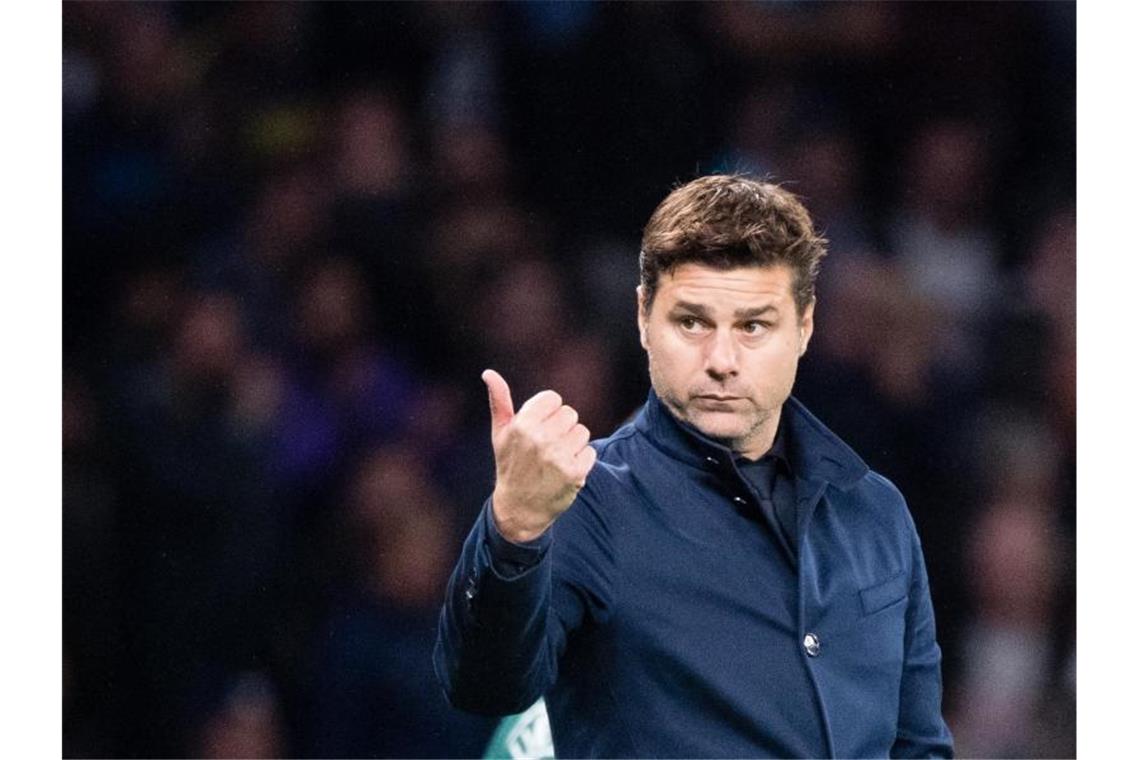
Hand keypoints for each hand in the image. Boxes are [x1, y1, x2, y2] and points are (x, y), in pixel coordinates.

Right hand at [482, 369, 597, 541]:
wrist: (519, 509)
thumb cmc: (509, 465)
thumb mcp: (500, 434)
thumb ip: (499, 401)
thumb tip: (489, 373)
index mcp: (522, 425)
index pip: (553, 399)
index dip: (548, 413)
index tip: (539, 429)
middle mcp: (540, 439)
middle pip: (570, 414)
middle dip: (561, 428)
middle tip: (547, 447)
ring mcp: (559, 457)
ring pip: (582, 432)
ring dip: (573, 444)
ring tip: (556, 459)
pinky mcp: (575, 473)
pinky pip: (590, 452)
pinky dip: (582, 461)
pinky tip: (565, 470)